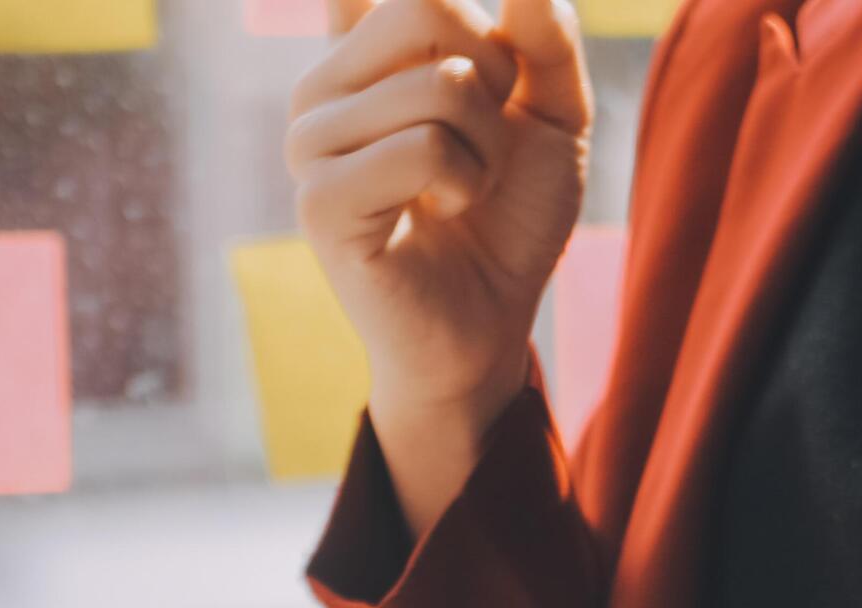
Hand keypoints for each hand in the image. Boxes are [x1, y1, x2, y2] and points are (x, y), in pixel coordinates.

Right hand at [291, 0, 590, 532]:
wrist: (491, 322)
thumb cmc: (511, 219)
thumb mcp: (552, 116)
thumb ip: (545, 42)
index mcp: (364, 50)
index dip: (491, 35)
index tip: (499, 85)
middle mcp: (323, 84)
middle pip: (426, 6)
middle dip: (495, 78)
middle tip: (484, 145)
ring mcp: (309, 140)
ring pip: (439, 85)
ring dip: (487, 148)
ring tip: (463, 191)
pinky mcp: (320, 199)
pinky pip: (422, 148)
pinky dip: (463, 183)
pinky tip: (443, 214)